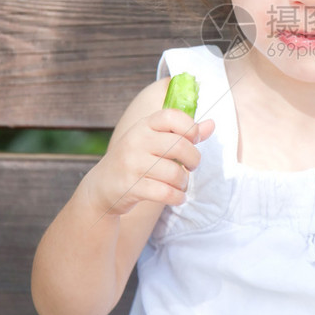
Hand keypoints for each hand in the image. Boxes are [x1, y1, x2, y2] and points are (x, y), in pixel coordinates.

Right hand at [83, 108, 214, 216]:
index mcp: (144, 126)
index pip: (172, 116)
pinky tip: (177, 197)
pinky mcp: (131, 187)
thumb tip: (212, 124)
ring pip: (174, 173)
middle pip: (179, 146)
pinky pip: (165, 193)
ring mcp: (132, 164)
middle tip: (191, 166)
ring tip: (181, 184)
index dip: (190, 128)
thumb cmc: (136, 160)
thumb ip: (183, 133)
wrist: (102, 187)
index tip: (192, 140)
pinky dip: (178, 197)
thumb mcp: (154, 141)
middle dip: (194, 159)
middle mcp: (136, 141)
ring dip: (184, 182)